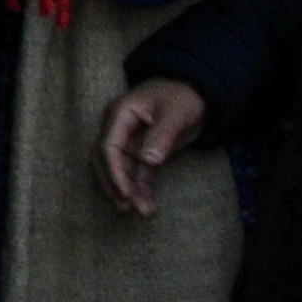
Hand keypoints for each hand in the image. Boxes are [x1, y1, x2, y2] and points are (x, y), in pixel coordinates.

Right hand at [95, 75, 207, 215]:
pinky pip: (137, 171)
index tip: (125, 193)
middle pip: (105, 160)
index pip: (107, 146)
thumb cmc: (182, 96)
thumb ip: (161, 136)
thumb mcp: (175, 113)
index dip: (113, 171)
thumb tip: (148, 161)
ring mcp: (130, 139)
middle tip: (125, 207)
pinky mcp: (143, 150)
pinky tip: (148, 204)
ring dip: (128, 190)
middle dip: (114, 184)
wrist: (197, 90)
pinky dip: (141, 187)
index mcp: (120, 114)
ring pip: (120, 169)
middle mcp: (119, 128)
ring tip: (143, 211)